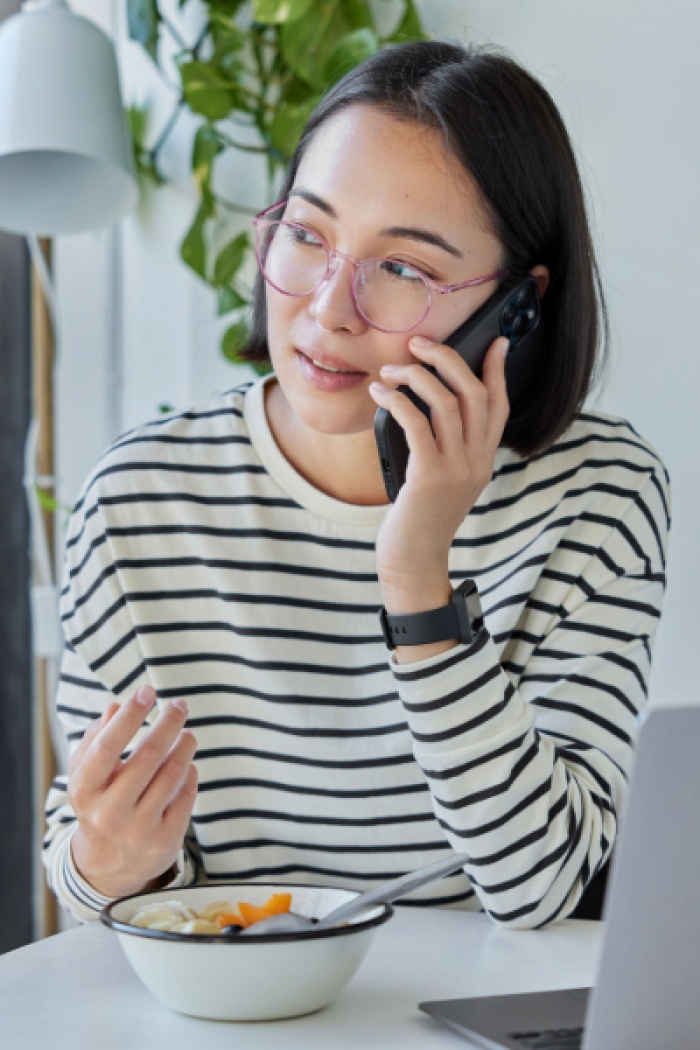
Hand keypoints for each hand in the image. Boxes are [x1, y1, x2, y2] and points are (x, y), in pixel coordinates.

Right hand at [68, 685, 197, 897]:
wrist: (108, 867)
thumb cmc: (100, 804)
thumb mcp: (87, 777)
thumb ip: (96, 741)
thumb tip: (115, 708)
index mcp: (85, 791)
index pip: (107, 747)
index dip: (129, 717)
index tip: (147, 692)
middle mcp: (109, 813)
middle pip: (147, 758)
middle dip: (167, 725)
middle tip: (179, 705)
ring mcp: (138, 830)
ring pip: (171, 775)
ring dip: (184, 746)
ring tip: (188, 734)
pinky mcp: (164, 842)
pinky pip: (186, 797)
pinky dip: (190, 774)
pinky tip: (188, 764)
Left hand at [369, 334, 509, 607]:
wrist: (414, 561)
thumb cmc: (419, 518)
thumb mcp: (442, 480)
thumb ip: (445, 448)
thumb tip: (424, 406)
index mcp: (483, 460)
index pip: (499, 405)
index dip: (498, 369)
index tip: (495, 341)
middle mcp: (477, 461)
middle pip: (475, 393)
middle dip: (447, 359)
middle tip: (419, 344)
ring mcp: (456, 469)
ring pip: (447, 402)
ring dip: (416, 377)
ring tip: (391, 371)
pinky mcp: (429, 477)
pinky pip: (417, 423)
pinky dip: (397, 401)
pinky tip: (380, 394)